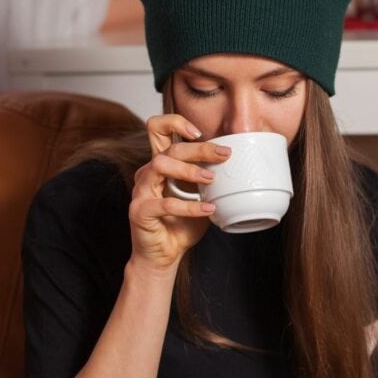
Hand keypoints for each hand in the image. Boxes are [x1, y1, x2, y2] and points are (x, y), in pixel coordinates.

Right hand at [128, 114, 231, 271]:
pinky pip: (165, 204)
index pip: (158, 129)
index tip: (200, 132)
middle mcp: (147, 174)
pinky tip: (208, 208)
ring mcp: (141, 191)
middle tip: (224, 154)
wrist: (165, 254)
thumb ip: (209, 178)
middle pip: (168, 147)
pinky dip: (190, 206)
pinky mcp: (140, 211)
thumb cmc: (181, 224)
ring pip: (160, 165)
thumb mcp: (200, 195)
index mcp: (160, 164)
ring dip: (189, 170)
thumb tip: (238, 163)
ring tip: (212, 179)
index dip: (175, 122)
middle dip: (199, 148)